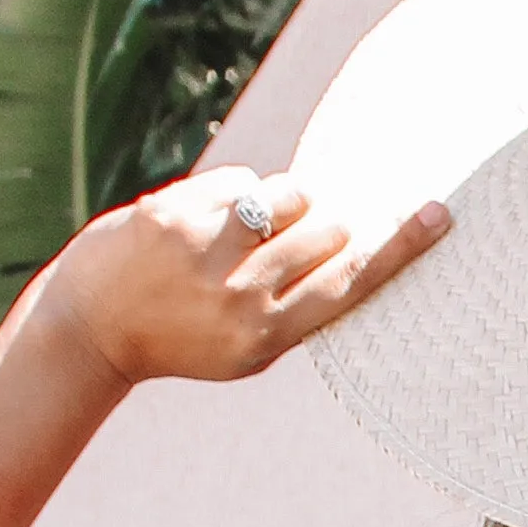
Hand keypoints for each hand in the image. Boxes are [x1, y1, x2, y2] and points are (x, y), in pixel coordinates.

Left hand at [41, 164, 451, 387]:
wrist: (89, 329)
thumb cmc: (182, 338)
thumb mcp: (246, 346)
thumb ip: (297, 303)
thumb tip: (349, 236)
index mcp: (267, 336)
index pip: (350, 282)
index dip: (398, 247)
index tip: (438, 215)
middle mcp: (241, 296)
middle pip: (326, 231)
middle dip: (322, 224)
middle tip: (294, 238)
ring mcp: (205, 252)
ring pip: (286, 197)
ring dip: (282, 203)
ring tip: (247, 230)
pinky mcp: (173, 214)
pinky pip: (238, 180)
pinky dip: (233, 194)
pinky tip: (204, 222)